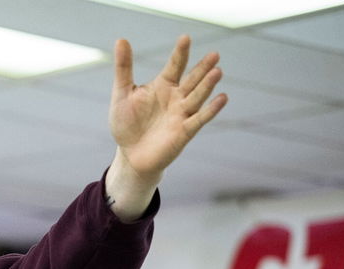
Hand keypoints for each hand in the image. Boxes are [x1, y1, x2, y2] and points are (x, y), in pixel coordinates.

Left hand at [109, 35, 225, 182]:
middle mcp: (177, 97)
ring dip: (207, 85)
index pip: (175, 65)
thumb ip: (124, 68)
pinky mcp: (184, 132)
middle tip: (214, 54)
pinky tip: (222, 98)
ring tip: (217, 71)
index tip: (185, 38)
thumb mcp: (121, 93)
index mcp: (163, 86)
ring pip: (198, 97)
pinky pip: (199, 119)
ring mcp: (182, 114)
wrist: (130, 155)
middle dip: (202, 68)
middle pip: (192, 79)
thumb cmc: (126, 124)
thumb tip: (121, 39)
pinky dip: (211, 110)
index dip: (180, 53)